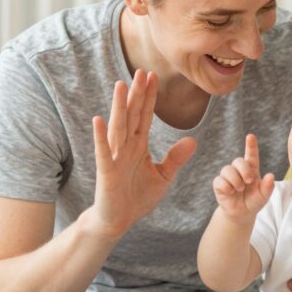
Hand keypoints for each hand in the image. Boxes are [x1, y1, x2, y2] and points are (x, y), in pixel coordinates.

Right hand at [89, 71, 196, 239]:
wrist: (118, 220)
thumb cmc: (136, 198)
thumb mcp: (163, 177)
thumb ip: (175, 159)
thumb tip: (192, 141)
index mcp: (139, 146)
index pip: (145, 116)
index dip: (150, 97)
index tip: (154, 77)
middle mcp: (125, 147)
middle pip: (133, 115)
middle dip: (138, 94)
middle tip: (142, 71)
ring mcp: (114, 157)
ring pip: (118, 127)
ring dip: (119, 106)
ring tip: (121, 85)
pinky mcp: (106, 171)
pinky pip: (103, 151)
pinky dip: (101, 136)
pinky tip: (99, 120)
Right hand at [212, 134, 274, 222]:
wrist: (242, 213)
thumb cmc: (254, 201)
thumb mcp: (264, 196)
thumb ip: (268, 187)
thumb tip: (271, 176)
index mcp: (252, 169)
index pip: (251, 155)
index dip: (251, 145)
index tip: (250, 136)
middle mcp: (239, 170)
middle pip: (238, 160)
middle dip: (244, 170)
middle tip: (248, 181)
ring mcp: (228, 176)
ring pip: (227, 170)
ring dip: (236, 181)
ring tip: (240, 189)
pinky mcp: (219, 183)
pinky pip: (219, 180)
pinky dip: (226, 187)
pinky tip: (230, 192)